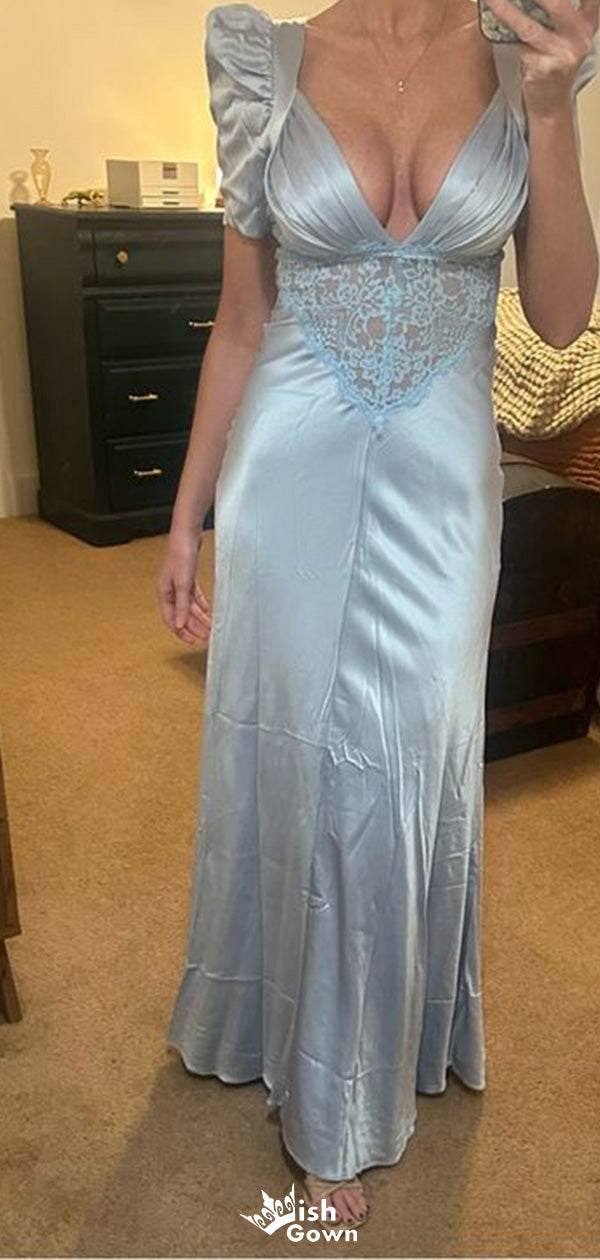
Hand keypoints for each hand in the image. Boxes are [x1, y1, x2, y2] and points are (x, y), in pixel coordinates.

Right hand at [156, 529, 211, 644]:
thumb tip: (179, 625)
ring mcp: (179, 584)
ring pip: (189, 606)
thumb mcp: (183, 584)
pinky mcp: (188, 577)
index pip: (171, 619)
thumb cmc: (181, 555)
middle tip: (206, 636)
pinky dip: (201, 605)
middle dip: (194, 626)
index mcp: (164, 592)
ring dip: (199, 617)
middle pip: (182, 614)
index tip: (193, 641)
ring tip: (210, 626)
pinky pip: (194, 596)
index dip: (181, 632)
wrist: (187, 534)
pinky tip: (208, 611)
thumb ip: (182, 606)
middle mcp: (170, 590)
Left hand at [483, 0, 598, 117]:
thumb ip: (559, 10)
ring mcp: (562, 55)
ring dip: (506, 9)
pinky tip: (494, 15)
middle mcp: (580, 37)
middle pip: (557, 3)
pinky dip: (503, 32)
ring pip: (529, 26)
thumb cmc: (554, 61)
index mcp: (588, 24)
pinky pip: (517, 46)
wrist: (551, 104)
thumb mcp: (566, 33)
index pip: (591, 0)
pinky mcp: (543, 70)